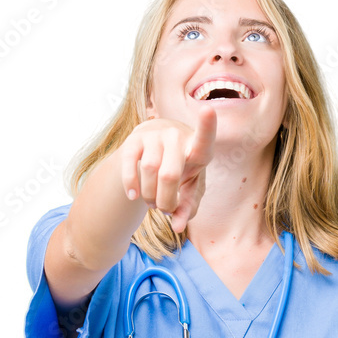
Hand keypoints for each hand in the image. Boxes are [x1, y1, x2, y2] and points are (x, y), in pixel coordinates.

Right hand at [119, 102, 216, 233]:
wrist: (155, 149)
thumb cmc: (182, 171)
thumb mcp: (190, 190)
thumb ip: (188, 209)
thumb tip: (178, 227)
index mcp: (198, 147)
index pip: (204, 137)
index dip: (206, 125)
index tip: (207, 110)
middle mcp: (177, 135)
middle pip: (169, 175)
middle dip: (165, 201)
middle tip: (165, 209)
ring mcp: (154, 134)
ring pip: (149, 172)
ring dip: (149, 196)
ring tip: (152, 203)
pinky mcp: (134, 139)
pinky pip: (130, 165)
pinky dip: (131, 185)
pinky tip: (133, 197)